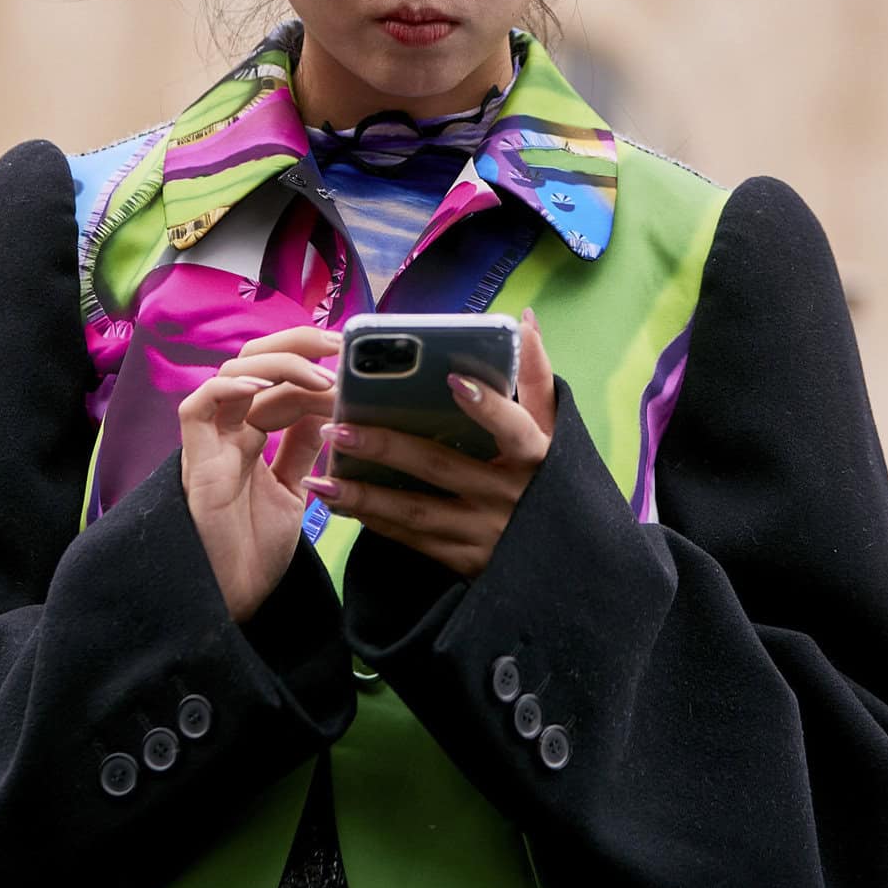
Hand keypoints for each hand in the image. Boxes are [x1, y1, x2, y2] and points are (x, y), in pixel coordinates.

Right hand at [178, 326, 338, 622]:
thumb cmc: (254, 553)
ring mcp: (210, 444)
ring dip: (279, 365)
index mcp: (250, 434)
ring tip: (322, 375)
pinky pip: (198, 409)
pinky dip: (228, 389)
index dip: (316, 364)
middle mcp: (228, 431)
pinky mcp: (196, 463)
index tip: (356, 361)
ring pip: (231, 374)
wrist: (230, 603)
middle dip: (298, 344)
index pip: (282, 381)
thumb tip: (327, 411)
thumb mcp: (293, 493)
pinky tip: (265, 389)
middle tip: (342, 347)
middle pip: (253, 361)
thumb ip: (302, 451)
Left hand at [315, 312, 556, 578]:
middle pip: (443, 469)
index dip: (488, 406)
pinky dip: (375, 521)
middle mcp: (509, 498)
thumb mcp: (553, 432)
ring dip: (366, 497)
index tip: (454, 380)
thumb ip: (536, 378)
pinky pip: (413, 540)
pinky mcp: (465, 563)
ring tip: (321, 479)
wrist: (566, 568)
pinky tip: (340, 504)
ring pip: (417, 513)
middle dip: (388, 448)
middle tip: (339, 427)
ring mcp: (485, 535)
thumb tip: (525, 318)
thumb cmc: (550, 480)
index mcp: (536, 459)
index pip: (516, 429)